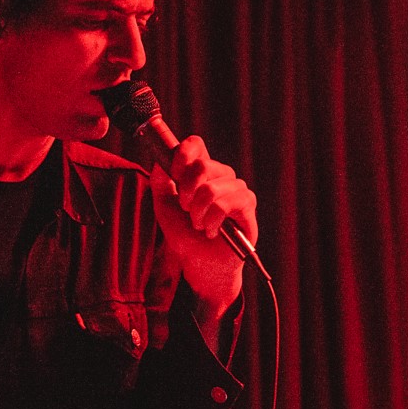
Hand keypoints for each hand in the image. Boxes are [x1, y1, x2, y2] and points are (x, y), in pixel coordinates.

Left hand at [149, 134, 257, 318]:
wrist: (198, 264)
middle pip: (202, 165)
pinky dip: (213, 220)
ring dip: (198, 212)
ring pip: (212, 188)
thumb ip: (160, 182)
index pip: (196, 145)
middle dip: (186, 192)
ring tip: (199, 226)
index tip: (173, 174)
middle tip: (186, 210)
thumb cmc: (184, 235)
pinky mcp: (248, 206)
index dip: (183, 154)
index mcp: (202, 172)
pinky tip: (212, 231)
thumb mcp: (164, 207)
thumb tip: (160, 161)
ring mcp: (237, 189)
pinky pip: (226, 204)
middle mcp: (221, 176)